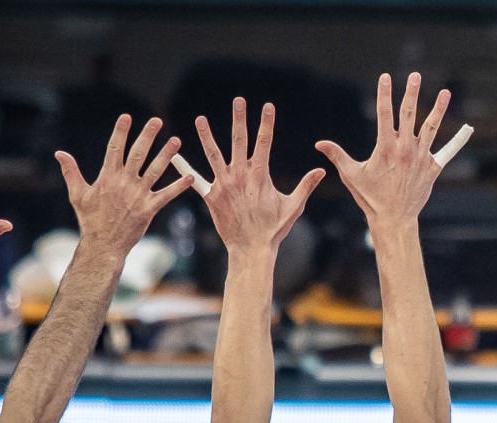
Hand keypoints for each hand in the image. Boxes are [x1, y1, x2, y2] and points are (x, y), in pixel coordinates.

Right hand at [56, 116, 193, 261]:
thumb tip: (59, 153)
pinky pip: (166, 195)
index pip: (114, 149)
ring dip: (166, 155)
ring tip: (176, 140)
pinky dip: (178, 187)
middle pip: (138, 154)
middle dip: (148, 136)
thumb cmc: (90, 219)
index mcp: (108, 177)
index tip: (126, 117)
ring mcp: (138, 195)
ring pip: (155, 170)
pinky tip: (189, 177)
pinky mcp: (149, 209)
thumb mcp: (77, 194)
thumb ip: (71, 172)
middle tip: (157, 120)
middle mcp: (125, 183)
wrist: (103, 244)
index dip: (121, 132)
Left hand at [194, 98, 323, 254]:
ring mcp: (224, 185)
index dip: (266, 123)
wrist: (251, 249)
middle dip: (239, 119)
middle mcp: (240, 176)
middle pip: (239, 141)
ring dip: (207, 136)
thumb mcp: (294, 206)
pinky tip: (174, 156)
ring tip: (200, 119)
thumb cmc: (274, 229)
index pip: (265, 142)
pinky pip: (195, 180)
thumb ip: (306, 186)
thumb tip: (322, 170)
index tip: (267, 105)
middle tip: (238, 100)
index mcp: (260, 176)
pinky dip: (184, 168)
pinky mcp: (211, 197)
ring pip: (214, 155)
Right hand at [316, 73, 452, 227]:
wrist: (394, 219)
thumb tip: (319, 144)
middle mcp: (405, 149)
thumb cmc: (370, 197)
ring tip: (444, 92)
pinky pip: (447, 152)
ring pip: (431, 128)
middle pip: (409, 114)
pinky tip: (468, 129)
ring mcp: (421, 157)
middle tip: (414, 75)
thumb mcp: (351, 175)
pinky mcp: (432, 168)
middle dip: (411, 93)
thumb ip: (337, 156)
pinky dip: (457, 141)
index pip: (384, 114)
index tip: (385, 77)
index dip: (384, 94)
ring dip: (438, 109)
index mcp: (385, 148)